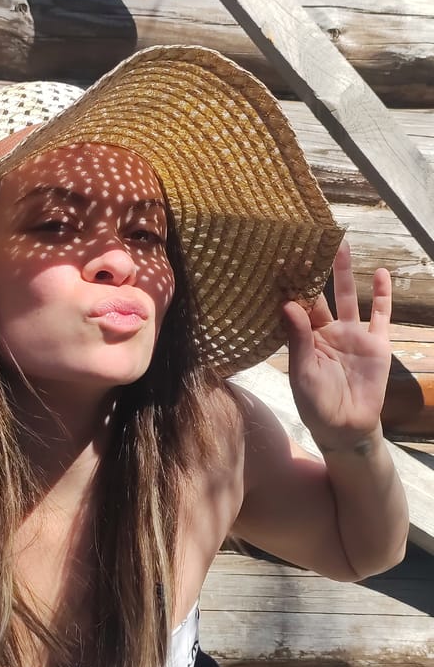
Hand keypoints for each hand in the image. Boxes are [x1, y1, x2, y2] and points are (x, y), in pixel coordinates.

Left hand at [282, 240, 391, 450]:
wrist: (346, 427)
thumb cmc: (316, 404)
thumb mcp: (302, 372)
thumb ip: (298, 338)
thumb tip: (287, 304)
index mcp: (305, 339)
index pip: (297, 305)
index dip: (292, 284)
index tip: (283, 258)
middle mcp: (327, 332)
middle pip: (320, 293)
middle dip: (315, 269)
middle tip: (309, 239)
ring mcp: (352, 335)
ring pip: (347, 297)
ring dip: (344, 272)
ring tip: (341, 244)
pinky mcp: (376, 343)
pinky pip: (380, 314)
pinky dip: (382, 294)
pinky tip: (381, 273)